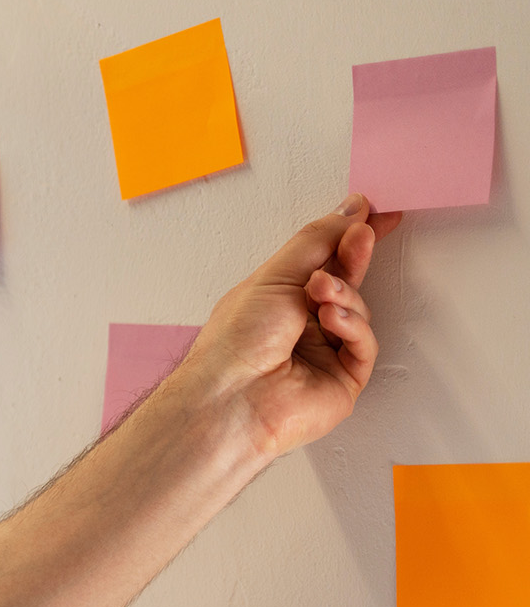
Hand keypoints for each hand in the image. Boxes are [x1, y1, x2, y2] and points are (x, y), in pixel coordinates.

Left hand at [167, 192, 402, 458]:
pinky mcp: (343, 380)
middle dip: (354, 258)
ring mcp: (323, 354)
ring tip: (320, 291)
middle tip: (363, 235)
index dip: (348, 237)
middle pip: (344, 283)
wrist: (231, 398)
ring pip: (357, 311)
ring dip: (344, 295)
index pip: (322, 262)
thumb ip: (316, 241)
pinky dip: (352, 326)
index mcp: (276, 301)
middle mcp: (300, 327)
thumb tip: (350, 208)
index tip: (374, 213)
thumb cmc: (235, 342)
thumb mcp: (274, 275)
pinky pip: (364, 344)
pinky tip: (331, 320)